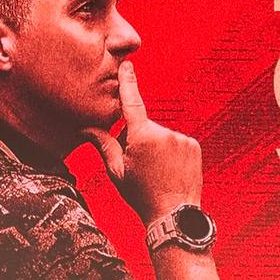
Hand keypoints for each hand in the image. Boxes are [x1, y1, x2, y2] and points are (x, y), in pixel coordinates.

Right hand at [84, 60, 203, 223]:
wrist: (174, 213)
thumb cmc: (141, 195)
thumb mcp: (117, 171)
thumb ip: (103, 144)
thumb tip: (85, 128)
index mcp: (142, 136)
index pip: (131, 102)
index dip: (128, 82)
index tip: (127, 65)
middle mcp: (164, 132)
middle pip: (144, 127)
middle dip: (138, 139)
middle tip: (140, 166)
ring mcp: (181, 139)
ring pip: (161, 135)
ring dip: (156, 147)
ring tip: (157, 171)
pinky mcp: (194, 146)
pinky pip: (177, 142)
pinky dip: (172, 152)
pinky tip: (170, 170)